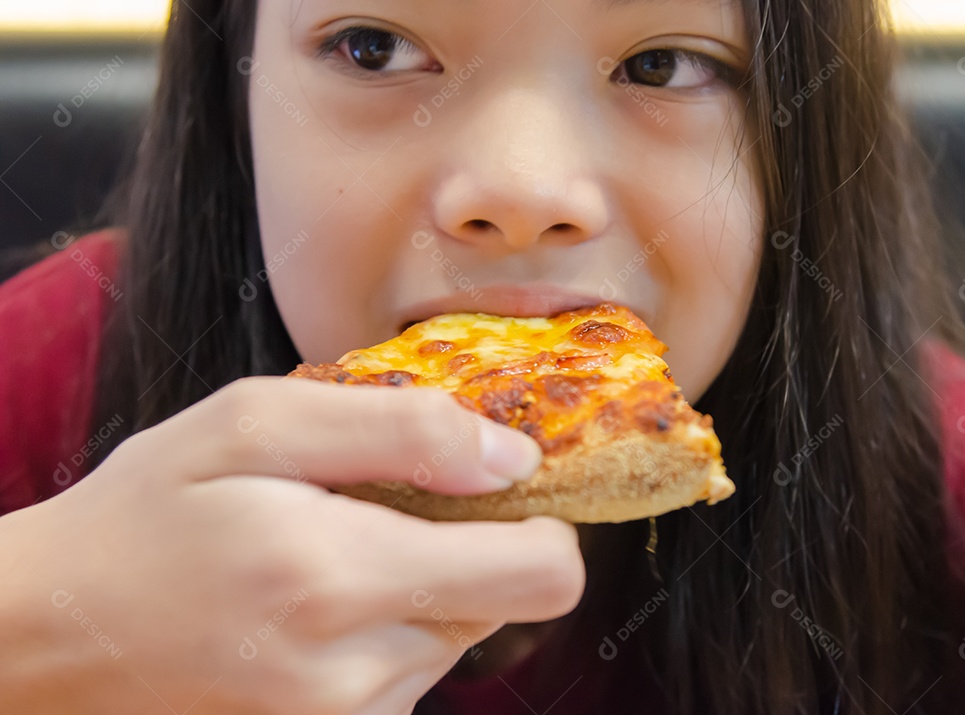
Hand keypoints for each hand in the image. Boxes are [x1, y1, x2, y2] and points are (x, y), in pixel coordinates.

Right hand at [0, 377, 584, 714]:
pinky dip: (389, 620)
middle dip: (465, 540)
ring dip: (419, 579)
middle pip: (503, 597)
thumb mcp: (255, 424)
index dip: (541, 517)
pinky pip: (413, 664)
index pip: (541, 573)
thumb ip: (400, 431)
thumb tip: (512, 458)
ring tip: (329, 548)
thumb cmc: (148, 514)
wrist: (54, 635)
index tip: (493, 481)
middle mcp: (360, 673)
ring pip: (458, 630)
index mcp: (342, 579)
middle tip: (378, 503)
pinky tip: (316, 594)